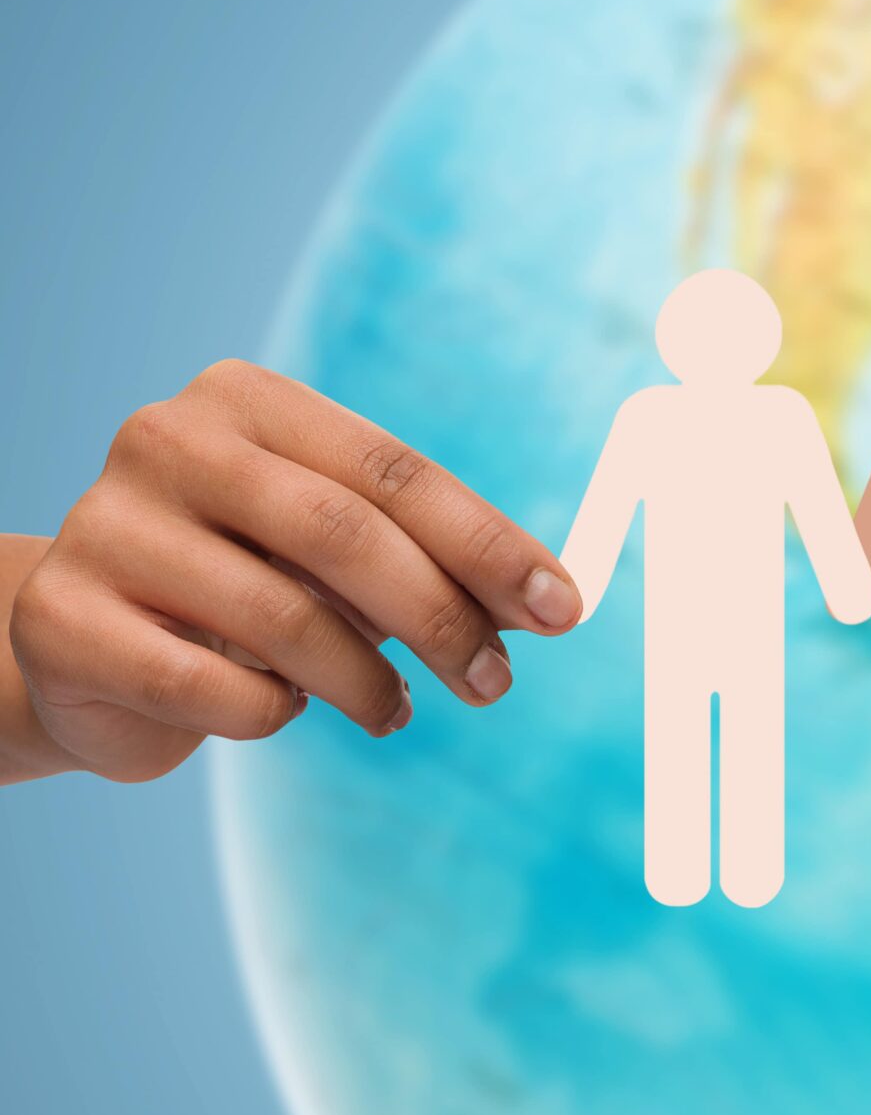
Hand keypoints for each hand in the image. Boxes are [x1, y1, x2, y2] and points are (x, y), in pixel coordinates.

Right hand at [5, 361, 581, 785]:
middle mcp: (168, 441)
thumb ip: (435, 563)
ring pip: (284, 619)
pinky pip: (210, 687)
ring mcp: (104, 525)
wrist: (85, 641)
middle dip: (442, 619)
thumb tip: (549, 599)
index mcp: (248, 401)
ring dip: (365, 682)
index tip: (564, 608)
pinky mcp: (63, 619)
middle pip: (345, 535)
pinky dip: (271, 713)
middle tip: (493, 683)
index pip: (396, 473)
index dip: (489, 545)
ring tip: (393, 709)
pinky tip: (283, 709)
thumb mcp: (340, 556)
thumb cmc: (242, 584)